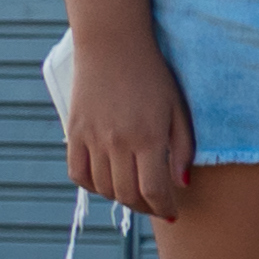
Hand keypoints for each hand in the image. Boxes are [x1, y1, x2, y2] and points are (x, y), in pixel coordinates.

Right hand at [58, 29, 196, 221]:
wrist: (113, 45)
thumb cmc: (153, 75)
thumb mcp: (178, 109)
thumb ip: (183, 148)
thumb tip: (182, 184)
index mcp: (149, 137)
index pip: (153, 190)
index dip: (163, 208)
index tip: (171, 213)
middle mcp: (118, 142)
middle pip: (127, 194)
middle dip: (145, 207)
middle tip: (156, 206)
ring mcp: (92, 138)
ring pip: (103, 188)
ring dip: (120, 198)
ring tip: (135, 193)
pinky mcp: (74, 132)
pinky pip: (78, 173)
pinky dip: (92, 185)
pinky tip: (107, 182)